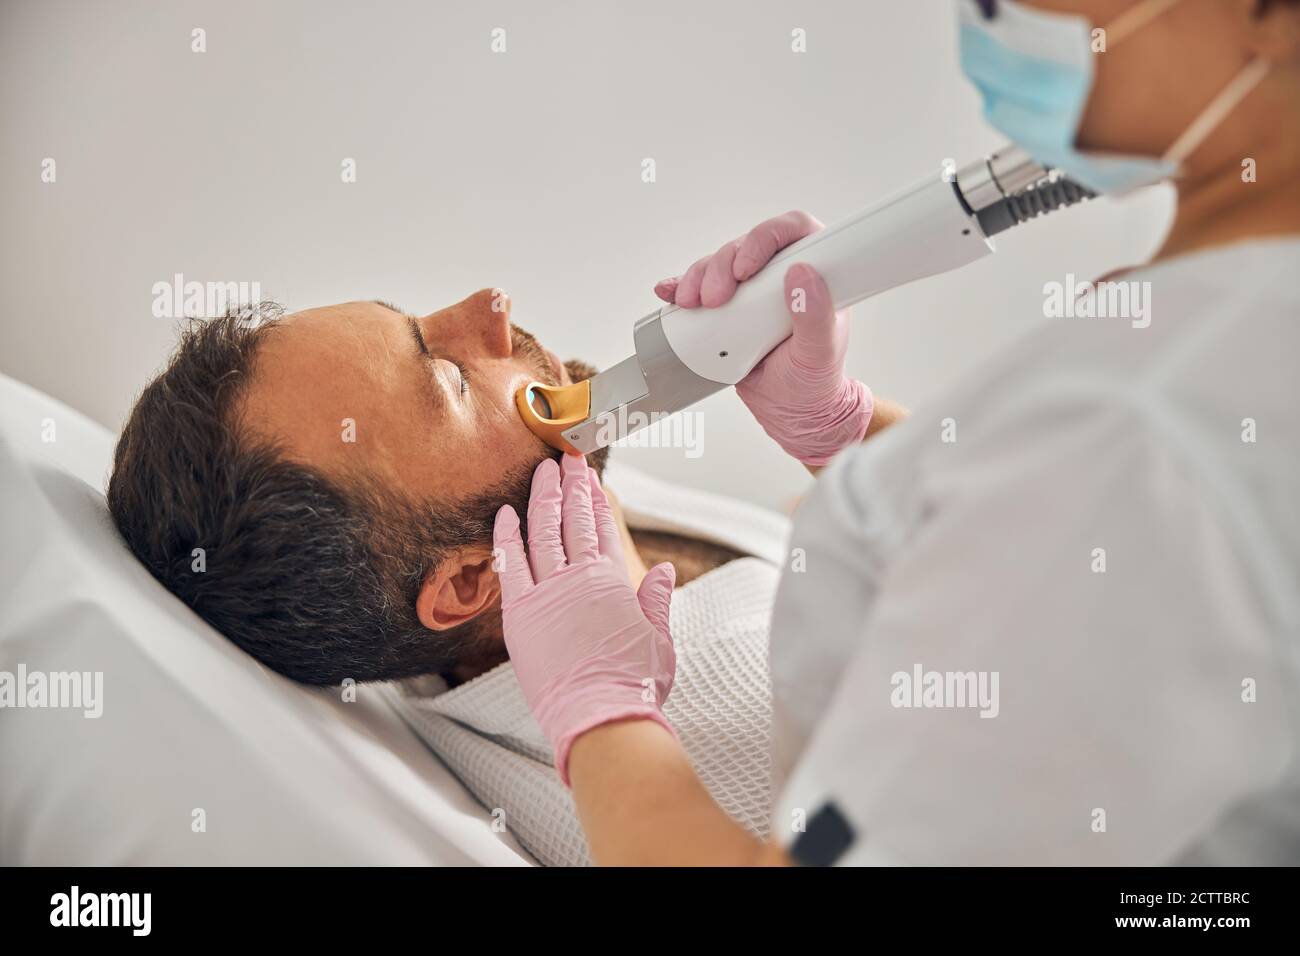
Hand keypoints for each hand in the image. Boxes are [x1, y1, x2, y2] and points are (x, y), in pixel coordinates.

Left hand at [493, 454, 677, 785]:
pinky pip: (511, 564)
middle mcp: (581, 578)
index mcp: (615, 582)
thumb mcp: (658, 639)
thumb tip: (665, 571)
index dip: (595, 498)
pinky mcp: (521, 614)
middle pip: (573, 519)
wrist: (603, 718)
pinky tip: (505, 511)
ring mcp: (549, 592)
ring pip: (544, 531)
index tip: (589, 477)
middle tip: (566, 458)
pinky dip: (508, 534)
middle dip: (570, 484)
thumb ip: (657, 600)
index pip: (602, 527)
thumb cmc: (634, 685)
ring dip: (542, 497)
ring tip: (542, 470)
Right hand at [654, 210, 871, 466]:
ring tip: (692, 305)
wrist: (788, 409)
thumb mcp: (819, 354)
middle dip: (722, 267)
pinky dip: (679, 289)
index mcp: (814, 273)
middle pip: (745, 246)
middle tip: (715, 300)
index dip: (766, 239)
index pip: (793, 232)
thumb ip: (816, 317)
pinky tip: (668, 294)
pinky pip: (698, 288)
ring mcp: (749, 290)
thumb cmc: (812, 380)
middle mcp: (779, 274)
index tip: (746, 268)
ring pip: (718, 265)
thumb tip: (802, 275)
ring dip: (698, 279)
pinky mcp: (724, 308)